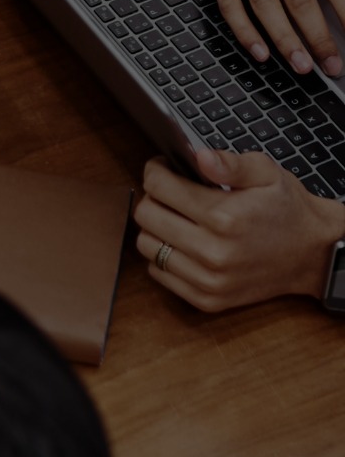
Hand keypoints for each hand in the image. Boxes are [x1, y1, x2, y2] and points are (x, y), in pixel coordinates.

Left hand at [133, 146, 344, 311]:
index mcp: (224, 216)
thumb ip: (230, 163)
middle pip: (146, 216)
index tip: (163, 167)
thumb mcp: (266, 173)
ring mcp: (208, 279)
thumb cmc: (285, 210)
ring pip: (147, 246)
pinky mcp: (207, 299)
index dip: (156, 170)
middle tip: (168, 191)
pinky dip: (162, 256)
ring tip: (175, 217)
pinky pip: (159, 274)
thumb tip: (199, 156)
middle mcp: (213, 252)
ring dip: (154, 227)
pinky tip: (182, 243)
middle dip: (152, 196)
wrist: (310, 254)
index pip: (159, 187)